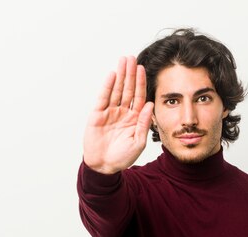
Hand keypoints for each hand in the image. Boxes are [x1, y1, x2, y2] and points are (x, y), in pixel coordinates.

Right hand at [82, 56, 154, 173]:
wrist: (103, 167)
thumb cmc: (122, 157)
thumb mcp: (138, 142)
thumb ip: (144, 123)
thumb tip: (150, 105)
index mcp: (134, 119)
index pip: (139, 97)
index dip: (141, 83)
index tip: (143, 69)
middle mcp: (122, 113)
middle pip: (127, 89)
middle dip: (130, 74)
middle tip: (131, 58)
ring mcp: (109, 112)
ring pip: (116, 90)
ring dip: (120, 75)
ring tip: (122, 60)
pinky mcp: (97, 115)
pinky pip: (103, 98)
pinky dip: (107, 86)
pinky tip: (112, 75)